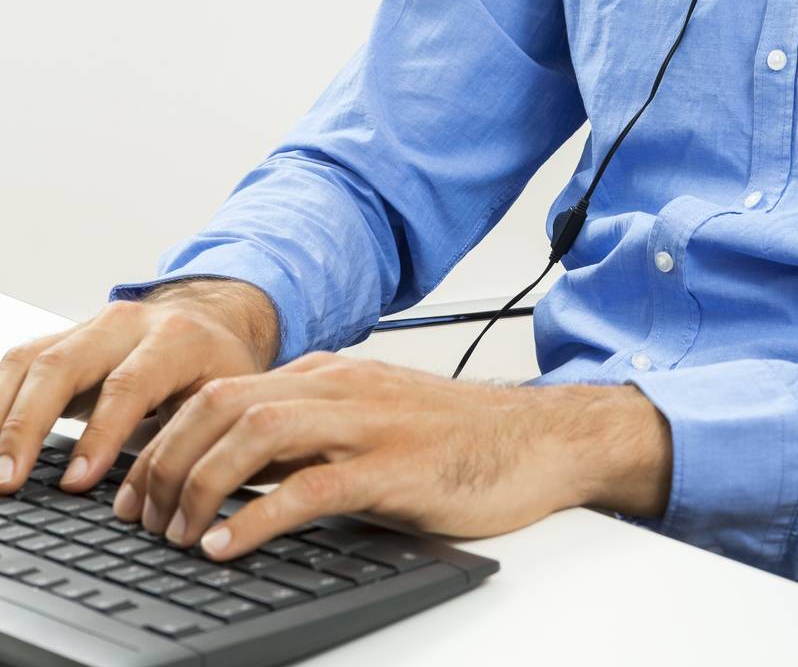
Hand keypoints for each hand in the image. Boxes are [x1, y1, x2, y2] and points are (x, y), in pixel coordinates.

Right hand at [0, 280, 280, 496]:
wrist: (210, 320)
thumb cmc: (216, 371)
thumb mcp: (220, 402)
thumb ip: (185, 444)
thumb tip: (146, 505)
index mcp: (174, 339)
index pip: (128, 385)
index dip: (100, 434)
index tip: (75, 483)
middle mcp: (125, 324)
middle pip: (63, 365)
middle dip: (27, 425)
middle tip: (7, 480)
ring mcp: (87, 327)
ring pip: (28, 361)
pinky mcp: (60, 339)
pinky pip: (16, 364)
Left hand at [111, 353, 598, 558]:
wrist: (538, 440)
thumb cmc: (456, 441)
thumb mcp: (370, 424)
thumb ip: (311, 437)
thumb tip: (236, 476)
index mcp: (329, 375)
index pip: (223, 391)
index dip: (166, 439)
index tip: (137, 487)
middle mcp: (340, 387)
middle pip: (224, 404)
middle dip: (167, 460)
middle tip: (142, 516)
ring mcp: (367, 423)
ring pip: (255, 433)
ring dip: (200, 484)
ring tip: (177, 532)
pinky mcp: (394, 468)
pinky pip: (308, 486)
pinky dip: (254, 516)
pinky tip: (226, 544)